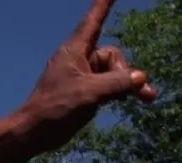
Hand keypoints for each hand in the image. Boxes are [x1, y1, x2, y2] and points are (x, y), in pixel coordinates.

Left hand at [21, 0, 156, 151]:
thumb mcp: (90, 92)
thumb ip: (117, 83)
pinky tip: (137, 99)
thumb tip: (140, 77)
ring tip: (146, 97)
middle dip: (124, 72)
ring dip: (129, 84)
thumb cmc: (55, 107)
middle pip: (112, 55)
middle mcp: (79, 59)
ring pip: (114, 72)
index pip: (93, 21)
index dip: (102, 5)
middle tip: (126, 91)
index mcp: (75, 50)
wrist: (35, 131)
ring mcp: (83, 76)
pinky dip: (123, 91)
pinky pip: (110, 84)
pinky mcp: (86, 91)